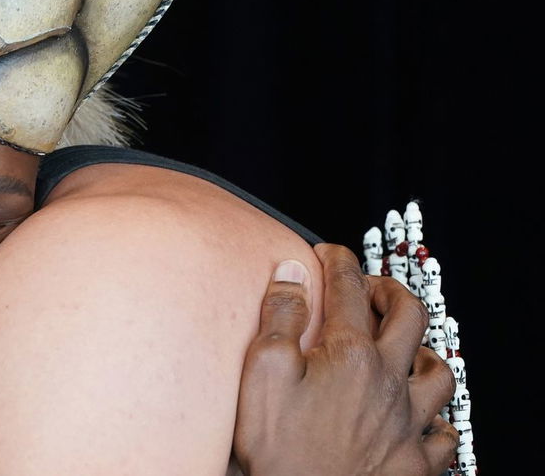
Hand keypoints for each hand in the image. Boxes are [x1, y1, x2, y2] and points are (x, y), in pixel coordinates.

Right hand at [233, 243, 456, 475]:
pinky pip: (445, 434)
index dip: (337, 260)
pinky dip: (437, 419)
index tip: (326, 253)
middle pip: (409, 316)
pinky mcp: (416, 462)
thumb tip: (293, 273)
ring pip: (438, 371)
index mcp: (351, 354)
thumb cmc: (281, 449)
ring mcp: (408, 423)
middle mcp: (389, 382)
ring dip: (421, 351)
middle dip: (390, 291)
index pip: (349, 287)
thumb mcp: (262, 372)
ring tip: (403, 349)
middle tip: (371, 289)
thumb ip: (279, 317)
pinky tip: (421, 418)